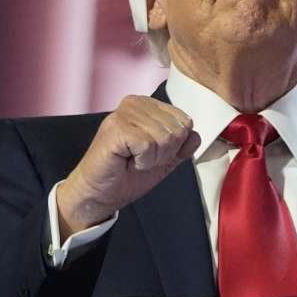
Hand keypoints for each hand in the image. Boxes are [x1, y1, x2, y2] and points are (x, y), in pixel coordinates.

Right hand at [57, 96, 201, 236]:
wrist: (101, 193)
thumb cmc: (128, 174)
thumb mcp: (165, 158)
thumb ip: (183, 145)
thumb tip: (194, 134)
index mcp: (149, 106)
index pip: (185, 122)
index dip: (175, 146)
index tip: (152, 153)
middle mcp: (136, 103)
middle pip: (178, 130)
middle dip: (165, 153)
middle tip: (141, 158)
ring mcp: (124, 113)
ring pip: (165, 137)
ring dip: (153, 158)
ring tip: (134, 159)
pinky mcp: (116, 128)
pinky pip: (149, 145)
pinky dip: (142, 161)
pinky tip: (127, 160)